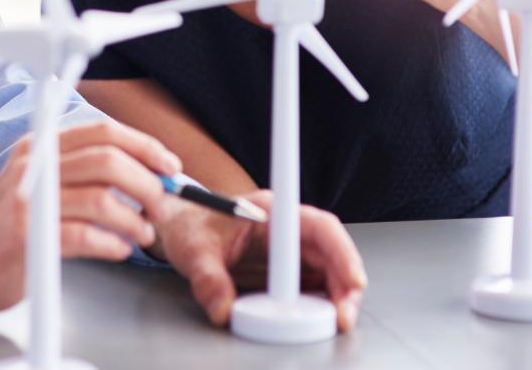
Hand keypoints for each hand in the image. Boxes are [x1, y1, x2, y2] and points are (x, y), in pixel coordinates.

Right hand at [0, 120, 180, 316]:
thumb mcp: (45, 181)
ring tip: (142, 234)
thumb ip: (86, 170)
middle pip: (107, 161)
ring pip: (102, 199)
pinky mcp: (29, 237)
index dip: (144, 146)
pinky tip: (120, 249)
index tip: (170, 166)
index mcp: (42, 146)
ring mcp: (30, 201)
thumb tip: (148, 169)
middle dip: (146, 183)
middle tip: (160, 206)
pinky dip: (113, 243)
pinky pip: (86, 236)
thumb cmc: (16, 225)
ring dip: (134, 220)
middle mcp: (35, 166)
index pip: (102, 131)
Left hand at [150, 191, 366, 330]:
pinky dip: (320, 303)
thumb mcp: (193, 251)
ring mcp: (288, 249)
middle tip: (345, 316)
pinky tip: (320, 318)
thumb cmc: (188, 227)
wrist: (178, 228)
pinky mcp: (284, 270)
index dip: (341, 252)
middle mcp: (286, 228)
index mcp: (271, 211)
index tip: (352, 280)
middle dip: (346, 284)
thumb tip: (222, 310)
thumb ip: (207, 279)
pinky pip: (312, 285)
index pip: (319, 227)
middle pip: (332, 252)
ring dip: (337, 296)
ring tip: (338, 321)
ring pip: (327, 271)